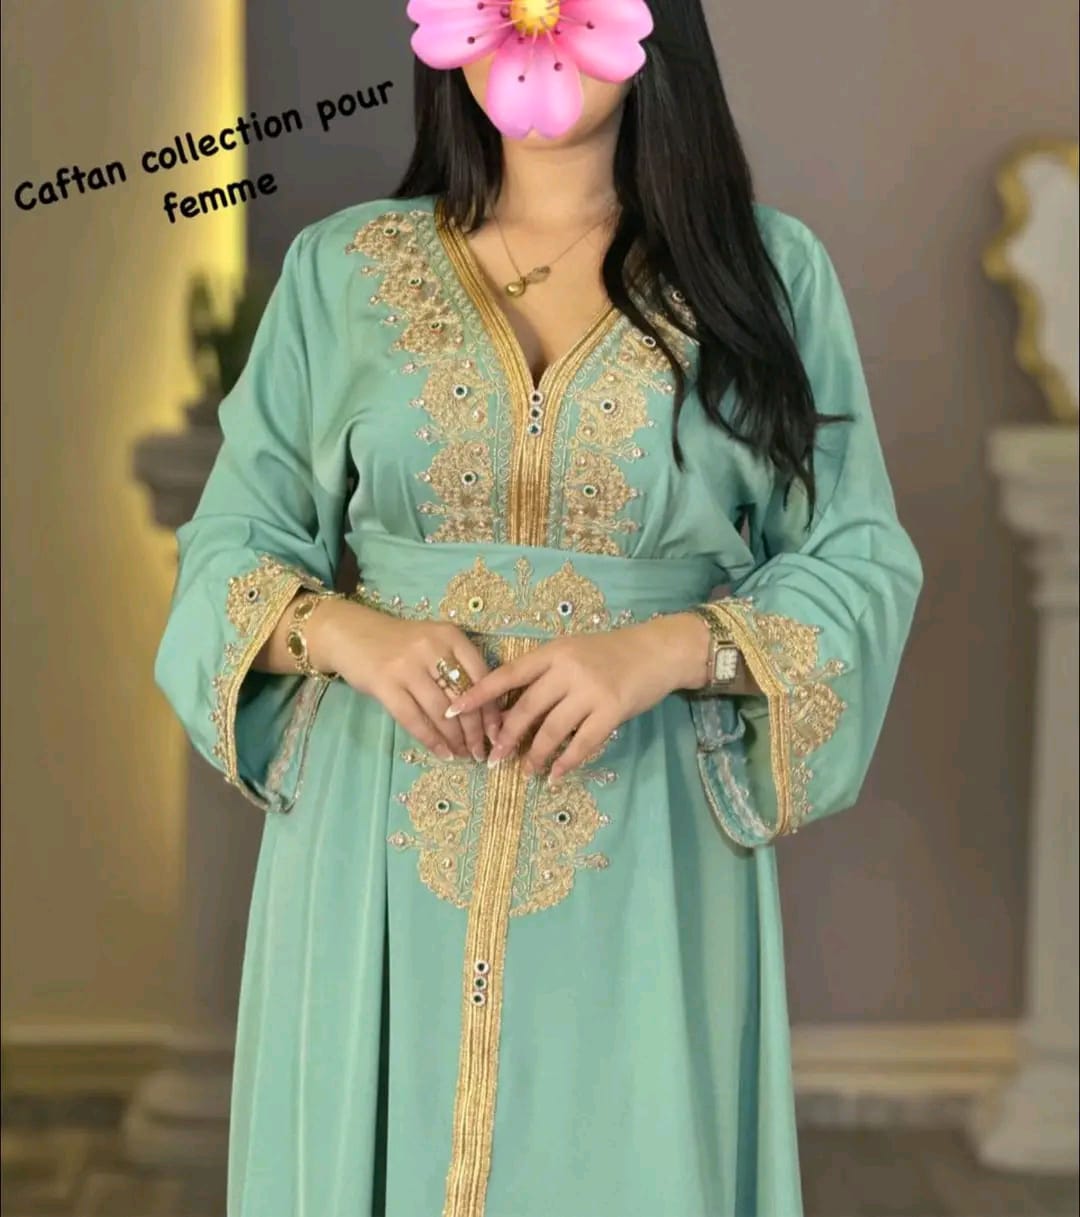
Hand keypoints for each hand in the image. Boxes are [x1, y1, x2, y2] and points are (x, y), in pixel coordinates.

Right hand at [310, 600, 501, 760]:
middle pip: (463, 697)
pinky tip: (442, 752)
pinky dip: (431, 740)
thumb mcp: (433, 642)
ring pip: (441, 712)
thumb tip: (484, 711)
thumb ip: (457, 666)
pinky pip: (414, 719)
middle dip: (475, 730)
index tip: (497, 732)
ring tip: (464, 754)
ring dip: (455, 739)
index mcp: (450, 636)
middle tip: (481, 751)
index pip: (482, 677)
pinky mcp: (384, 683)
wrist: (350, 633)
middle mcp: (432, 648)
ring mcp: (407, 666)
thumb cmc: (398, 642)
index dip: (491, 709)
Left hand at [444, 614, 709, 783]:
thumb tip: (511, 707)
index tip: (453, 710)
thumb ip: (545, 673)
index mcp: (552, 652)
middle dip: (506, 737)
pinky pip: (582, 743)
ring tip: (526, 771)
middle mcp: (567, 669)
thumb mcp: (572, 651)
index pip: (507, 674)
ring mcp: (590, 690)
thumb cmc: (610, 652)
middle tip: (493, 758)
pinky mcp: (611, 710)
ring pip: (552, 730)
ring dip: (536, 755)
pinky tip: (557, 774)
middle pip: (526, 708)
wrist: (656, 650)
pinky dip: (567, 762)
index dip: (478, 693)